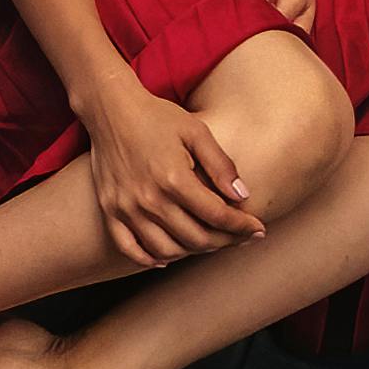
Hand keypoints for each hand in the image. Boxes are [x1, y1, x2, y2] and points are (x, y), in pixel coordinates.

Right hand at [79, 75, 262, 269]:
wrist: (111, 109)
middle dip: (225, 242)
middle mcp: (149, 199)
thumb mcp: (196, 131)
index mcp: (174, 178)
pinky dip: (150, 258)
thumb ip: (220, 164)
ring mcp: (126, 208)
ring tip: (209, 242)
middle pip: (196, 238)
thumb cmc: (157, 117)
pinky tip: (167, 256)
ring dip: (193, 251)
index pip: (217, 216)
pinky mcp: (109, 210)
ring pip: (167, 250)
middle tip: (240, 237)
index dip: (242, 226)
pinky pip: (129, 249)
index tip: (258, 230)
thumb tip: (243, 195)